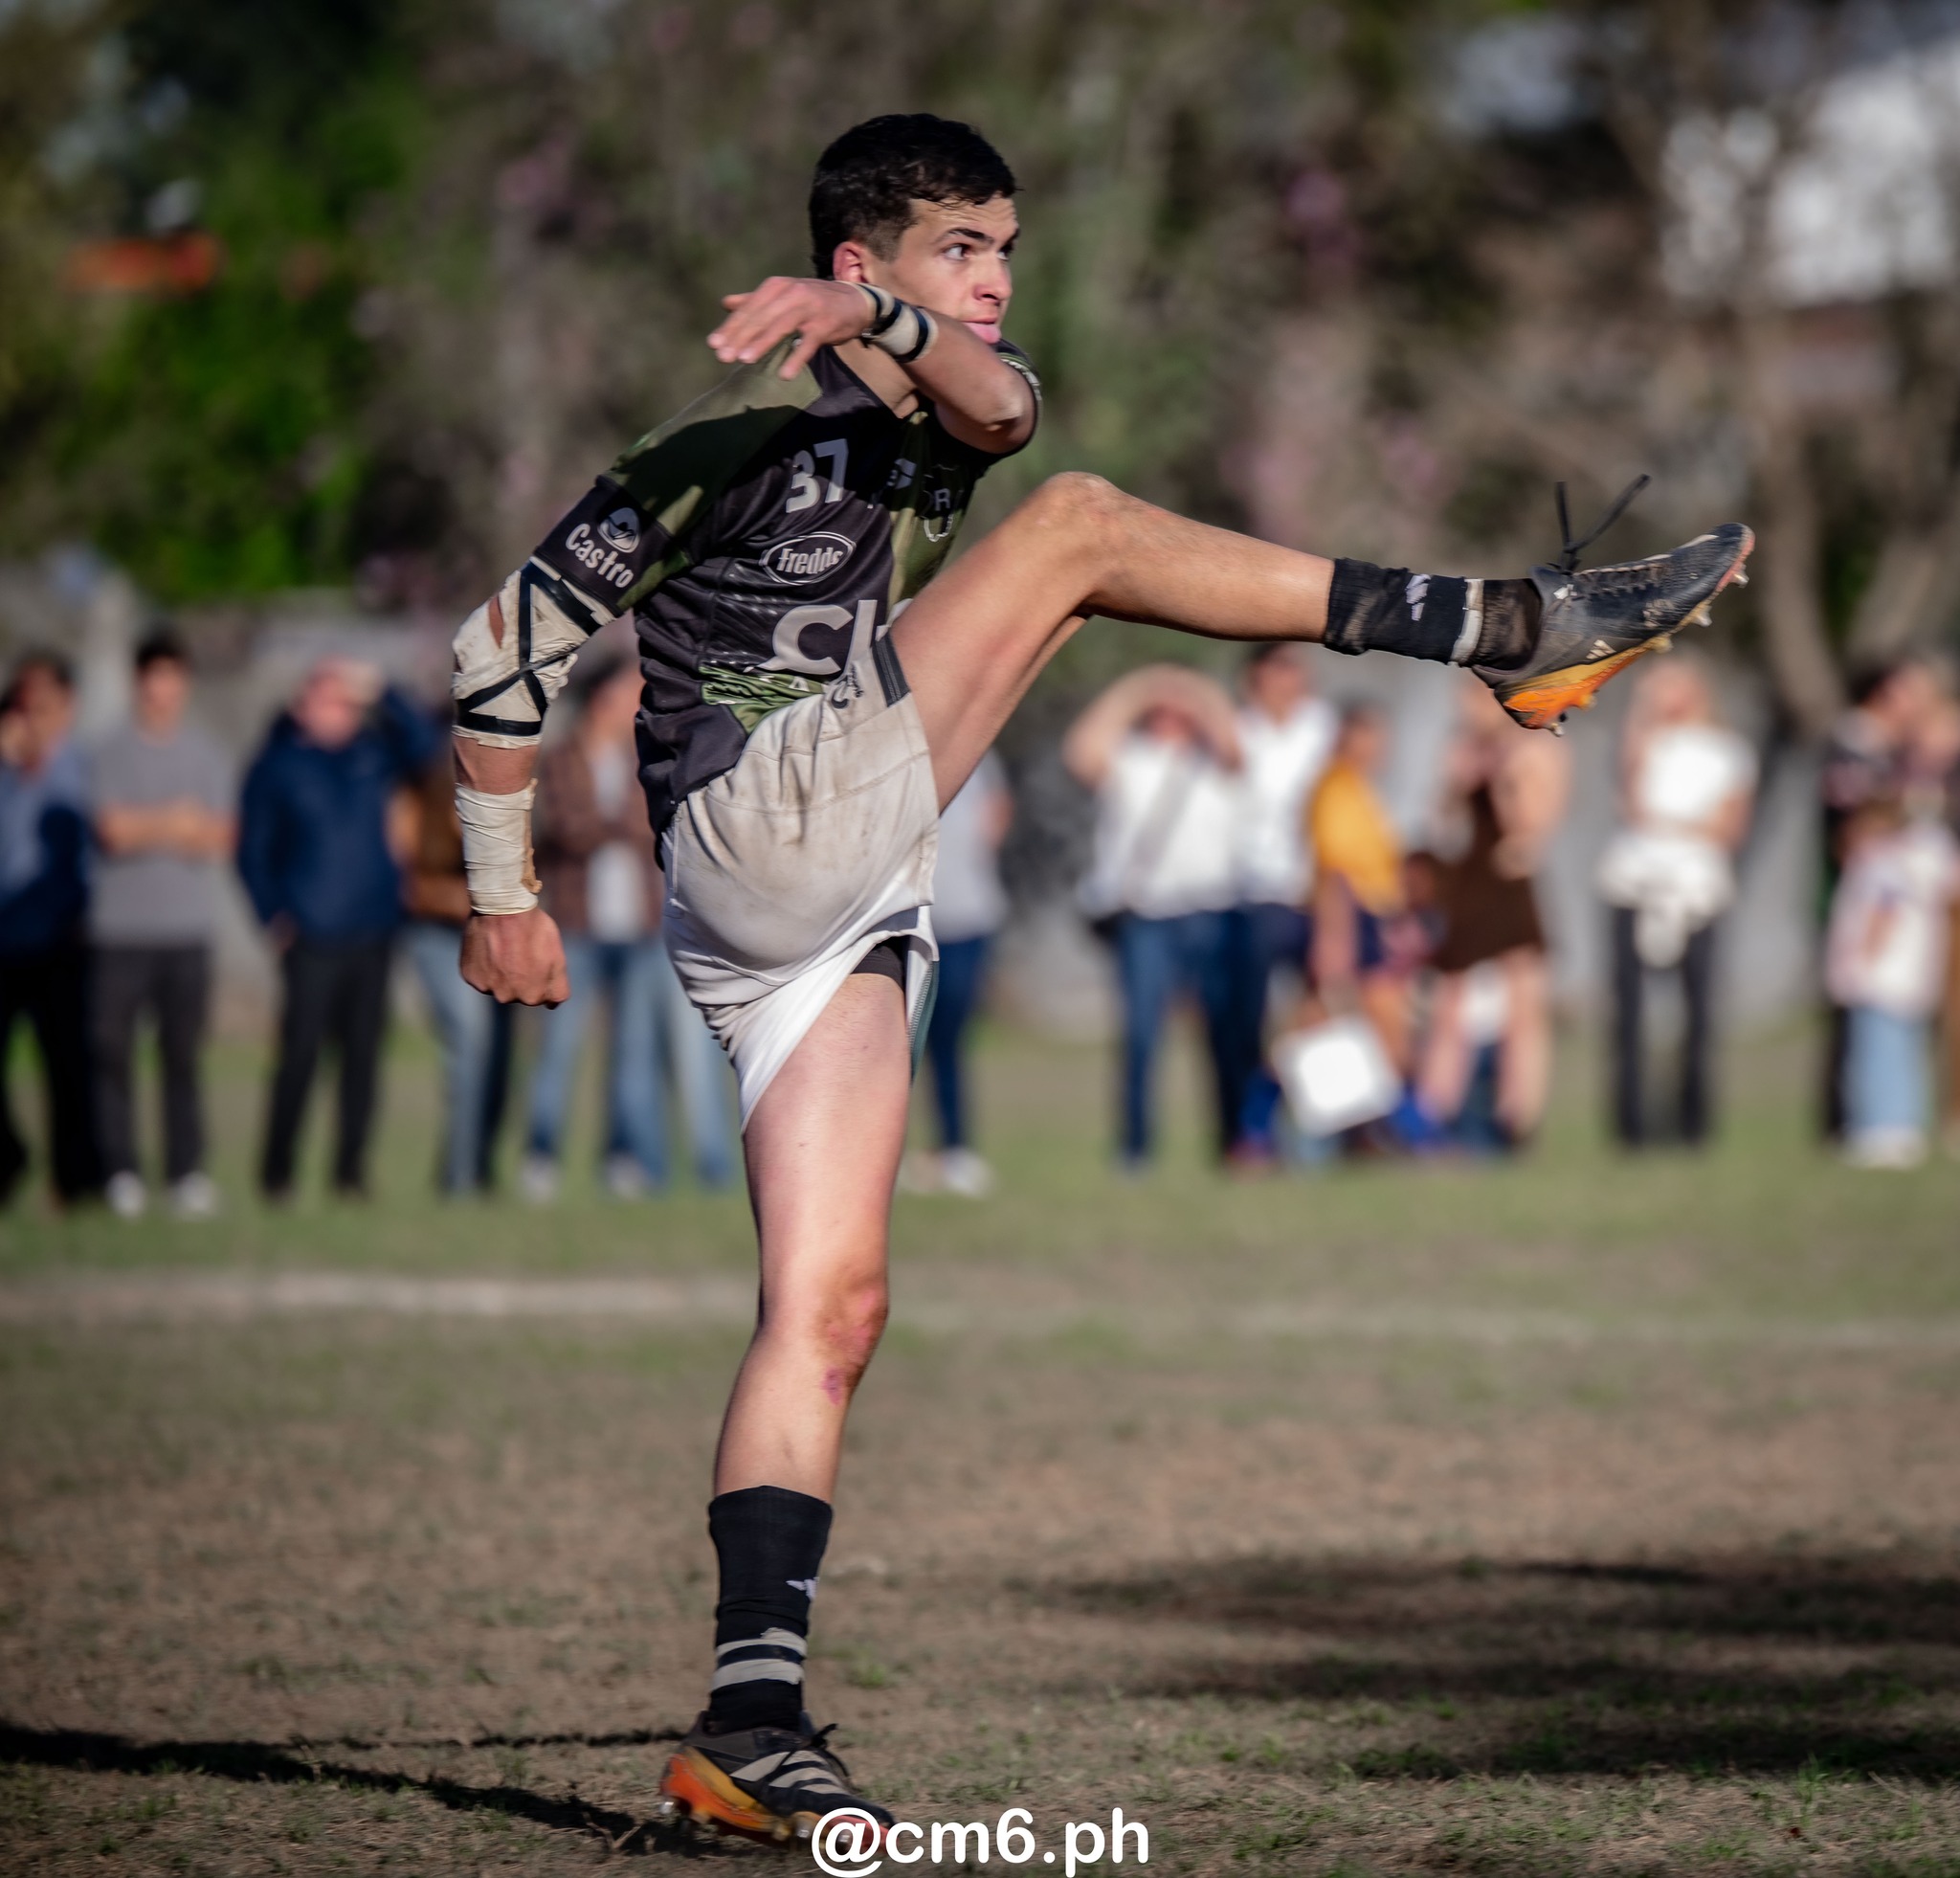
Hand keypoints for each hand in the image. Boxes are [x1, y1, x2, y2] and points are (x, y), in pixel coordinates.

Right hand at [460, 906, 569, 1005]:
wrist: (502, 906)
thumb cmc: (534, 929)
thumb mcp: (557, 957)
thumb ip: (557, 986)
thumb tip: (551, 1005)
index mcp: (533, 996)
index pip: (544, 997)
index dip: (544, 976)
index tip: (539, 959)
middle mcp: (509, 997)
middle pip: (519, 993)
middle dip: (522, 976)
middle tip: (519, 951)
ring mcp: (488, 988)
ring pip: (499, 985)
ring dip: (501, 973)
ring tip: (503, 948)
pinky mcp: (471, 977)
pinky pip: (480, 976)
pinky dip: (484, 966)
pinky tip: (489, 949)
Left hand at [708, 277, 872, 379]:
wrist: (853, 301)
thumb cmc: (812, 301)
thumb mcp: (783, 295)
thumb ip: (754, 301)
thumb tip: (726, 303)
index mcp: (776, 287)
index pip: (749, 308)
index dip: (731, 327)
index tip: (713, 344)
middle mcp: (791, 293)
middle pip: (761, 317)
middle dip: (740, 337)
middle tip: (723, 356)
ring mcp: (808, 309)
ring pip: (781, 327)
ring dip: (763, 343)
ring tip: (745, 360)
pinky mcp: (825, 326)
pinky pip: (808, 344)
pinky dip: (797, 358)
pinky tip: (785, 375)